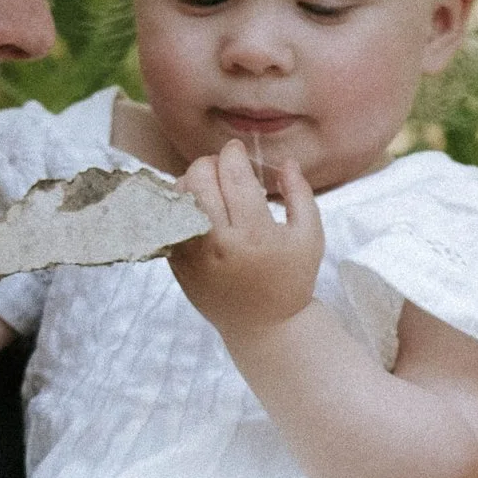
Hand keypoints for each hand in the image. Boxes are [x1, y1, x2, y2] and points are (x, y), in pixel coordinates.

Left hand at [168, 141, 324, 338]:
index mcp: (255, 234)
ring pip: (177, 196)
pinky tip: (197, 209)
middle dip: (211, 163)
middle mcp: (219, 243)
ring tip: (209, 189)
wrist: (264, 326)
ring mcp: (194, 255)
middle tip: (224, 170)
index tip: (237, 151)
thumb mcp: (310, 237)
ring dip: (191, 182)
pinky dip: (178, 206)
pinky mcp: (178, 265)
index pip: (233, 175)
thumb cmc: (290, 279)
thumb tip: (286, 161)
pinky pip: (167, 220)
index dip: (233, 154)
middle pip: (199, 178)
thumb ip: (300, 194)